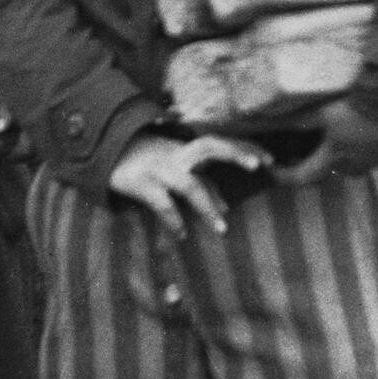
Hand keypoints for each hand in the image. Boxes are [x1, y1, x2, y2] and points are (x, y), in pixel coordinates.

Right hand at [108, 132, 274, 238]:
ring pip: (188, 183)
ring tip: (221, 229)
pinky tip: (182, 233)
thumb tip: (227, 206)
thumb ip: (203, 185)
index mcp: (188, 150)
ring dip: (206, 205)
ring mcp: (159, 168)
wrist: (107, 152)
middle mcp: (177, 155)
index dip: (246, 150)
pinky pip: (161, 202)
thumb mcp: (178, 170)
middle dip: (234, 153)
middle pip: (210, 146)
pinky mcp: (139, 183)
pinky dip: (173, 218)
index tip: (270, 160)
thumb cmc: (152, 162)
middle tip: (256, 166)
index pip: (223, 144)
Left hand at [274, 98, 377, 186]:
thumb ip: (296, 119)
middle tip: (291, 148)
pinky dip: (344, 148)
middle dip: (304, 162)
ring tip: (319, 134)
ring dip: (326, 153)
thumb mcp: (325, 110)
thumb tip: (267, 121)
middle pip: (319, 171)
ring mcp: (367, 163)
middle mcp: (348, 168)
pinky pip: (355, 157)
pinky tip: (345, 129)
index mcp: (332, 160)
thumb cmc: (363, 107)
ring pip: (338, 164)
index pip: (299, 178)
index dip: (281, 175)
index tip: (270, 167)